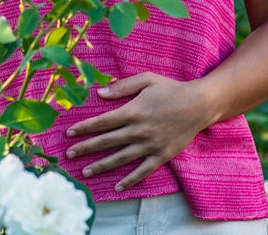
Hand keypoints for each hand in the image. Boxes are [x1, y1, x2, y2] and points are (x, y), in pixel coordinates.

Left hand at [65, 72, 209, 191]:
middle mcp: (139, 130)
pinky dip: (130, 180)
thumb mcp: (146, 79)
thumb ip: (122, 86)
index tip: (69, 133)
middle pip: (107, 141)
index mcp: (133, 111)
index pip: (102, 122)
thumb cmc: (170, 89)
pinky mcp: (162, 156)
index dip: (84, 128)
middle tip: (68, 154)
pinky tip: (117, 187)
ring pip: (120, 158)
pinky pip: (143, 171)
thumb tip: (100, 93)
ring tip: (85, 172)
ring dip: (101, 166)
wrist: (198, 105)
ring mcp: (150, 145)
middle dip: (85, 148)